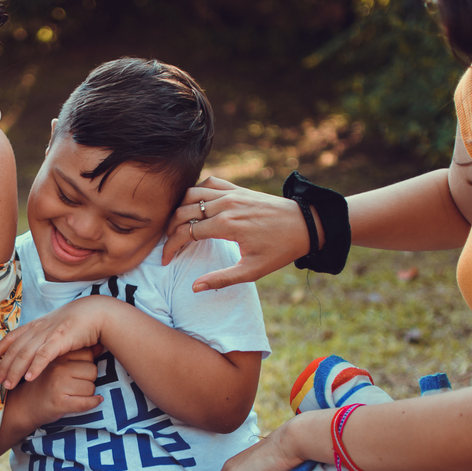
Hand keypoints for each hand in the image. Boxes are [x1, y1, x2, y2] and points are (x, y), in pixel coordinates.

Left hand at [0, 296, 113, 388]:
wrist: (97, 313)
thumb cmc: (81, 321)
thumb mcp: (58, 327)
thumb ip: (47, 335)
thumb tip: (41, 346)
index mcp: (38, 324)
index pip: (14, 336)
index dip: (0, 347)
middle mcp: (39, 328)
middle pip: (15, 349)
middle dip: (4, 365)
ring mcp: (49, 333)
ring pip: (26, 354)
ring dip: (15, 370)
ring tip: (8, 385)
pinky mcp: (61, 339)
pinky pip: (44, 355)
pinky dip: (35, 367)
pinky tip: (29, 378)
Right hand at [14, 348, 103, 427]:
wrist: (23, 406)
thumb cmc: (43, 383)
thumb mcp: (56, 364)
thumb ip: (75, 355)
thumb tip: (100, 346)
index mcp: (56, 356)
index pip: (87, 354)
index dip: (87, 364)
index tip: (80, 371)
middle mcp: (57, 368)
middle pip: (92, 370)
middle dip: (89, 379)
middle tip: (76, 385)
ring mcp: (58, 385)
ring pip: (91, 387)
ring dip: (88, 393)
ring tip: (75, 394)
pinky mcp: (60, 402)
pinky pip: (86, 402)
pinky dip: (93, 403)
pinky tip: (95, 402)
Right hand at [162, 176, 319, 290]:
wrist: (305, 224)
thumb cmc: (280, 250)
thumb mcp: (252, 271)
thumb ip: (221, 279)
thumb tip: (194, 287)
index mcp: (227, 225)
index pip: (186, 232)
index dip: (171, 247)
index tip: (166, 260)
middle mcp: (226, 204)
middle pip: (183, 211)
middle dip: (170, 229)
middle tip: (168, 244)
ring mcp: (232, 193)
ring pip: (191, 194)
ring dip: (179, 208)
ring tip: (176, 225)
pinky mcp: (238, 188)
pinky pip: (209, 183)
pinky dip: (196, 192)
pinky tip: (195, 206)